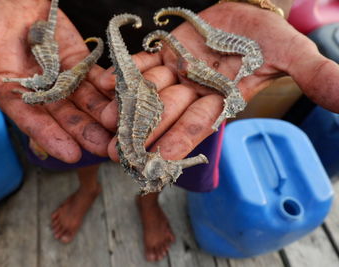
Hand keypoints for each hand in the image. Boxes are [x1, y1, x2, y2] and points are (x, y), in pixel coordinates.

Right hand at [0, 0, 111, 162]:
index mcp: (15, 96)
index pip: (34, 121)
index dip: (52, 138)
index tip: (71, 155)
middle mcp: (42, 94)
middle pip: (67, 118)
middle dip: (87, 134)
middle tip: (109, 150)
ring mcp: (64, 81)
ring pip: (86, 103)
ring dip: (104, 117)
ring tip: (122, 130)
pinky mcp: (81, 66)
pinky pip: (98, 80)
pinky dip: (111, 90)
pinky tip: (127, 99)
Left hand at [97, 2, 338, 160]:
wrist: (245, 12)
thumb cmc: (268, 35)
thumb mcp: (293, 54)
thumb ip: (316, 77)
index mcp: (221, 101)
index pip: (200, 126)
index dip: (181, 141)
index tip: (161, 160)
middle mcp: (194, 93)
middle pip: (166, 114)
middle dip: (144, 133)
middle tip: (119, 153)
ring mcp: (175, 75)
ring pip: (148, 93)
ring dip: (126, 107)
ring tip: (105, 123)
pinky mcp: (161, 55)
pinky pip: (140, 64)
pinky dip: (123, 72)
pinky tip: (102, 82)